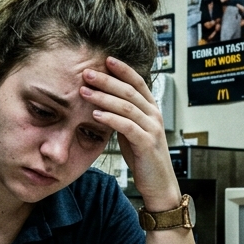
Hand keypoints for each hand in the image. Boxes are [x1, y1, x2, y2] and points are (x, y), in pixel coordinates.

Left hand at [80, 56, 181, 210]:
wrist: (159, 183)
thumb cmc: (144, 158)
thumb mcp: (132, 131)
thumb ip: (123, 116)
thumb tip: (104, 102)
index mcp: (151, 109)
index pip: (138, 82)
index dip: (123, 69)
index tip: (105, 59)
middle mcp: (154, 115)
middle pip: (129, 91)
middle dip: (107, 80)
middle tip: (87, 73)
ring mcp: (152, 128)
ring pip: (127, 106)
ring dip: (104, 97)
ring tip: (85, 91)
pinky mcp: (147, 143)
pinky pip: (127, 126)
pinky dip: (110, 119)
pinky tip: (95, 114)